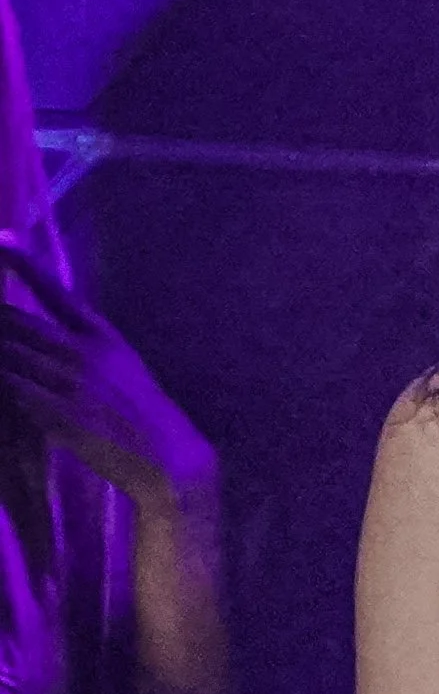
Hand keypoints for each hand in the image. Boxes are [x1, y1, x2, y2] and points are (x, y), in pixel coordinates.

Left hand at [0, 238, 213, 514]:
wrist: (165, 454)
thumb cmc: (140, 414)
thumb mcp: (123, 366)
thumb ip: (90, 345)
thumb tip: (59, 328)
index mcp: (103, 337)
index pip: (56, 292)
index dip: (25, 265)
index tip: (0, 239)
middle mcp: (85, 353)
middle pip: (19, 323)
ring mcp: (71, 382)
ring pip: (9, 353)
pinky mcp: (57, 412)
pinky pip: (12, 386)